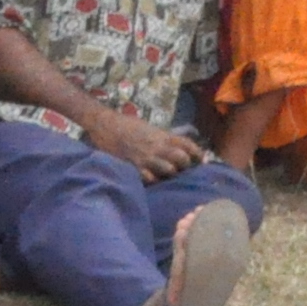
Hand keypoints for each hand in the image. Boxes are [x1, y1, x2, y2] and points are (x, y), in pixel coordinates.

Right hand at [83, 109, 206, 180]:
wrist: (105, 124)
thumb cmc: (127, 125)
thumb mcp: (150, 128)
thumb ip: (163, 138)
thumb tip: (177, 146)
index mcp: (162, 136)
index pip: (187, 144)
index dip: (197, 153)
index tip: (201, 161)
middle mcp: (157, 146)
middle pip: (182, 159)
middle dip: (186, 166)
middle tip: (183, 170)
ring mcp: (146, 158)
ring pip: (169, 170)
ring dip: (170, 174)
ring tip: (167, 176)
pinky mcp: (133, 167)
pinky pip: (150, 179)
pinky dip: (153, 181)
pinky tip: (152, 179)